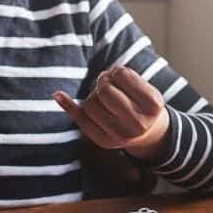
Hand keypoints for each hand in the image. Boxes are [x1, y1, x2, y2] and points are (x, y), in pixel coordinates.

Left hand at [53, 66, 169, 160]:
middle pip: (104, 90)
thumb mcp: (144, 87)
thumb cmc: (141, 103)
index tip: (119, 76)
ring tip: (106, 99)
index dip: (116, 71)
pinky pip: (80, 119)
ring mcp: (121, 135)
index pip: (121, 75)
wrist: (148, 133)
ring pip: (90, 103)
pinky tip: (58, 95)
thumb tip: (93, 79)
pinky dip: (68, 105)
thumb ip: (122, 78)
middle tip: (107, 84)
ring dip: (93, 95)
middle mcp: (138, 123)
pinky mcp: (104, 141)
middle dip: (102, 82)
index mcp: (153, 104)